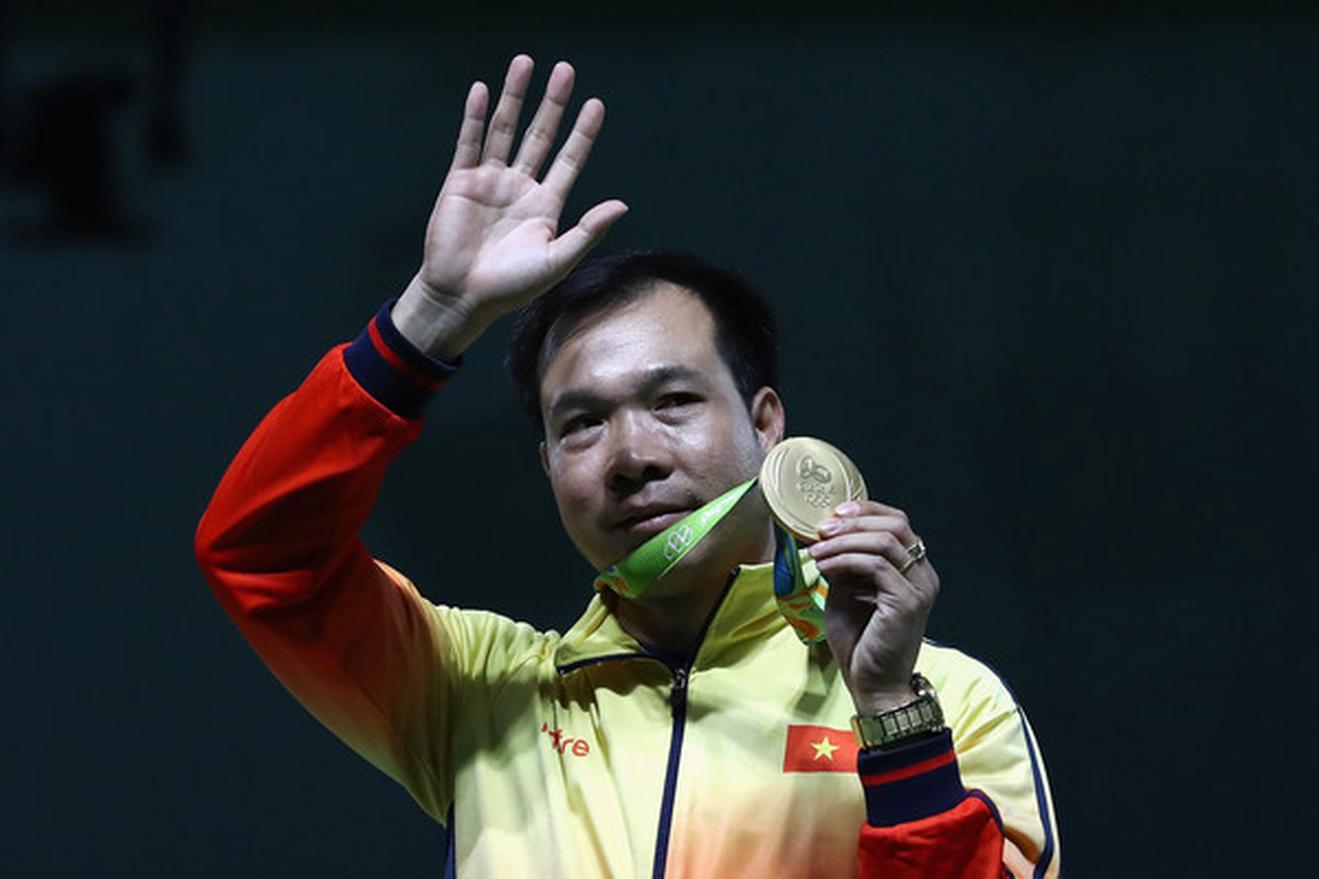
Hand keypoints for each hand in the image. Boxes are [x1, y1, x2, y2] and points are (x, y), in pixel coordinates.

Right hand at [393, 56, 627, 358]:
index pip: (569, 159)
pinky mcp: (461, 181)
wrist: (462, 296)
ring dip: (515, 97)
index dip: (582, 133)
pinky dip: (476, 116)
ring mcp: (490, 181)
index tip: (596, 104)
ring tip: (525, 64)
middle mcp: (521, 187)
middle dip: (553, 103)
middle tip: (565, 70)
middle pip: (540, 135)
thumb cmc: (511, 287)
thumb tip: (622, 205)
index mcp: (546, 205)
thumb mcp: (557, 260)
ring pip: (506, 130)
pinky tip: (484, 90)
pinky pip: (470, 142)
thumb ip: (588, 231)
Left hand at [809, 500, 939, 714]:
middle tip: (822, 529)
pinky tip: (826, 566)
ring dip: (844, 540)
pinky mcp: (908, 602)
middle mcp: (924, 575)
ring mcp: (920, 587)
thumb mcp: (848, 592)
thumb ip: (846, 563)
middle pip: (896, 524)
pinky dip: (847, 560)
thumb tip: (828, 536)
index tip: (835, 513)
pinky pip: (877, 565)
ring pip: (885, 540)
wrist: (873, 685)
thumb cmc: (861, 642)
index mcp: (914, 569)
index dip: (867, 510)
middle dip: (854, 521)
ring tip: (817, 550)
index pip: (898, 522)